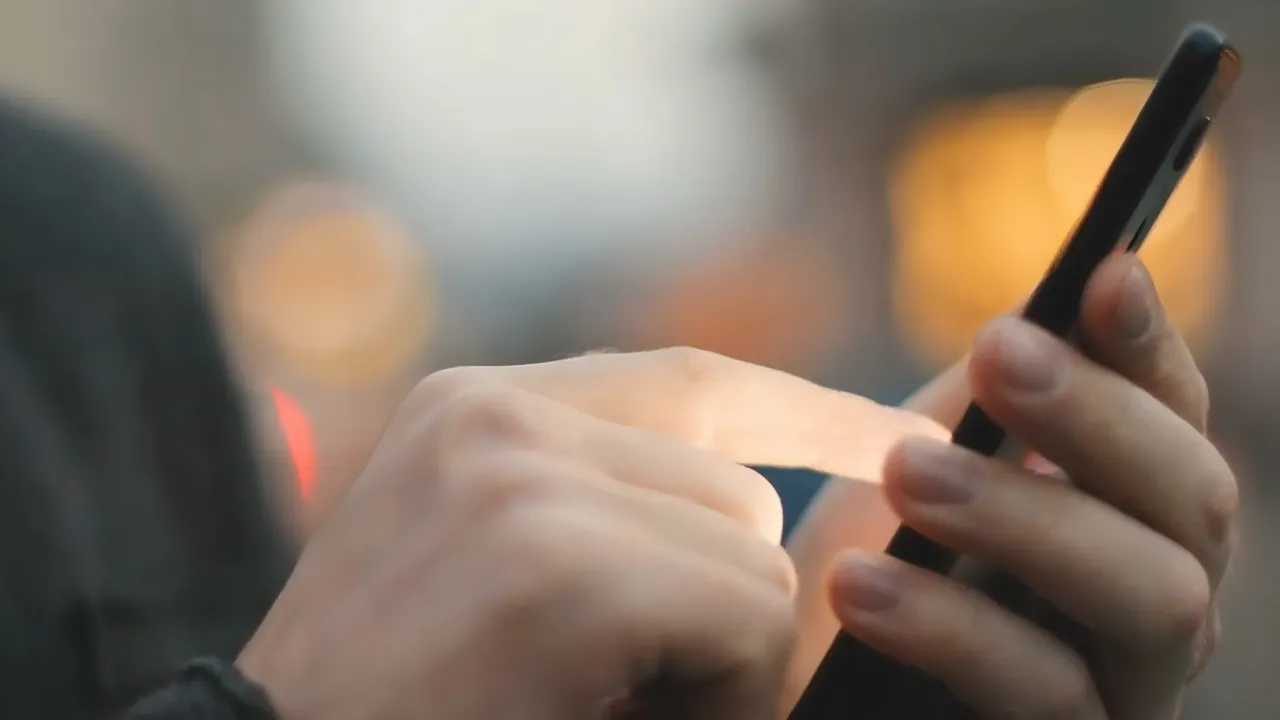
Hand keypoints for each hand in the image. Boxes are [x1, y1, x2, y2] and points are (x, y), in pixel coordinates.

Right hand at [234, 349, 942, 719]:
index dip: (807, 411)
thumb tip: (768, 506)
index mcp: (474, 408)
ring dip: (711, 657)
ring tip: (596, 705)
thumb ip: (604, 505)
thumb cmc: (394, 702)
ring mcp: (524, 480)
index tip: (901, 435)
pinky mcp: (562, 570)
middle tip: (619, 689)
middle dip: (716, 604)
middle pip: (737, 489)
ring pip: (753, 558)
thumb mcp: (488, 567)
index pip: (690, 379)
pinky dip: (715, 701)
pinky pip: (746, 623)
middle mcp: (497, 416)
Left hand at [823, 255, 1233, 717]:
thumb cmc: (869, 572)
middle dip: (1099, 418)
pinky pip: (1049, 696)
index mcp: (1132, 516)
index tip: (1104, 275)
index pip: (1177, 421)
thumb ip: (979, 405)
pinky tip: (858, 585)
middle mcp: (1160, 598)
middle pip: (1198, 502)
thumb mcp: (917, 472)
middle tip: (998, 352)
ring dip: (1030, 516)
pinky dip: (954, 630)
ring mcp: (1129, 686)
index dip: (1151, 348)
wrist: (793, 686)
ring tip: (907, 470)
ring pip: (1154, 597)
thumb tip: (1036, 310)